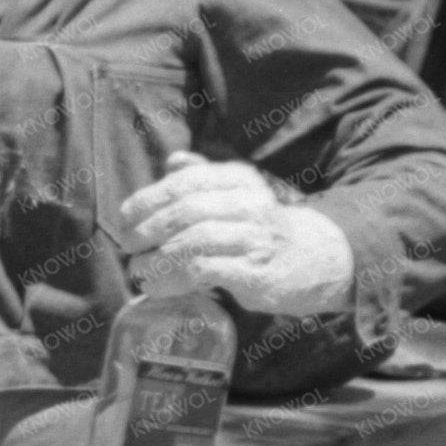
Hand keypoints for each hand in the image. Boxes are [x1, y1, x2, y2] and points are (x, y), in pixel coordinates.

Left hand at [115, 152, 354, 316]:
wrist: (319, 259)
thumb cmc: (264, 227)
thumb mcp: (240, 194)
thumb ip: (205, 177)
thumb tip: (173, 159)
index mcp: (240, 180)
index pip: (184, 183)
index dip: (147, 200)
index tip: (125, 218)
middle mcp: (248, 204)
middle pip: (184, 212)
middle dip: (147, 230)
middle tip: (128, 247)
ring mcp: (253, 239)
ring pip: (190, 242)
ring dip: (155, 259)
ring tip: (138, 271)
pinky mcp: (254, 273)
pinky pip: (201, 272)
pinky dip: (170, 279)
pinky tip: (156, 286)